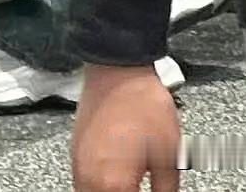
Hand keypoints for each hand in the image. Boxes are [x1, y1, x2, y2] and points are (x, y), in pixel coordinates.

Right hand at [72, 65, 181, 191]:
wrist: (119, 66)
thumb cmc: (143, 102)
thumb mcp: (170, 153)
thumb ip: (167, 188)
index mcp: (114, 184)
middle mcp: (89, 178)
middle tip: (138, 187)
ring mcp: (78, 163)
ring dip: (109, 191)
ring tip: (128, 184)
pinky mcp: (75, 149)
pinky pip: (83, 181)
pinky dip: (98, 184)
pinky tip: (114, 178)